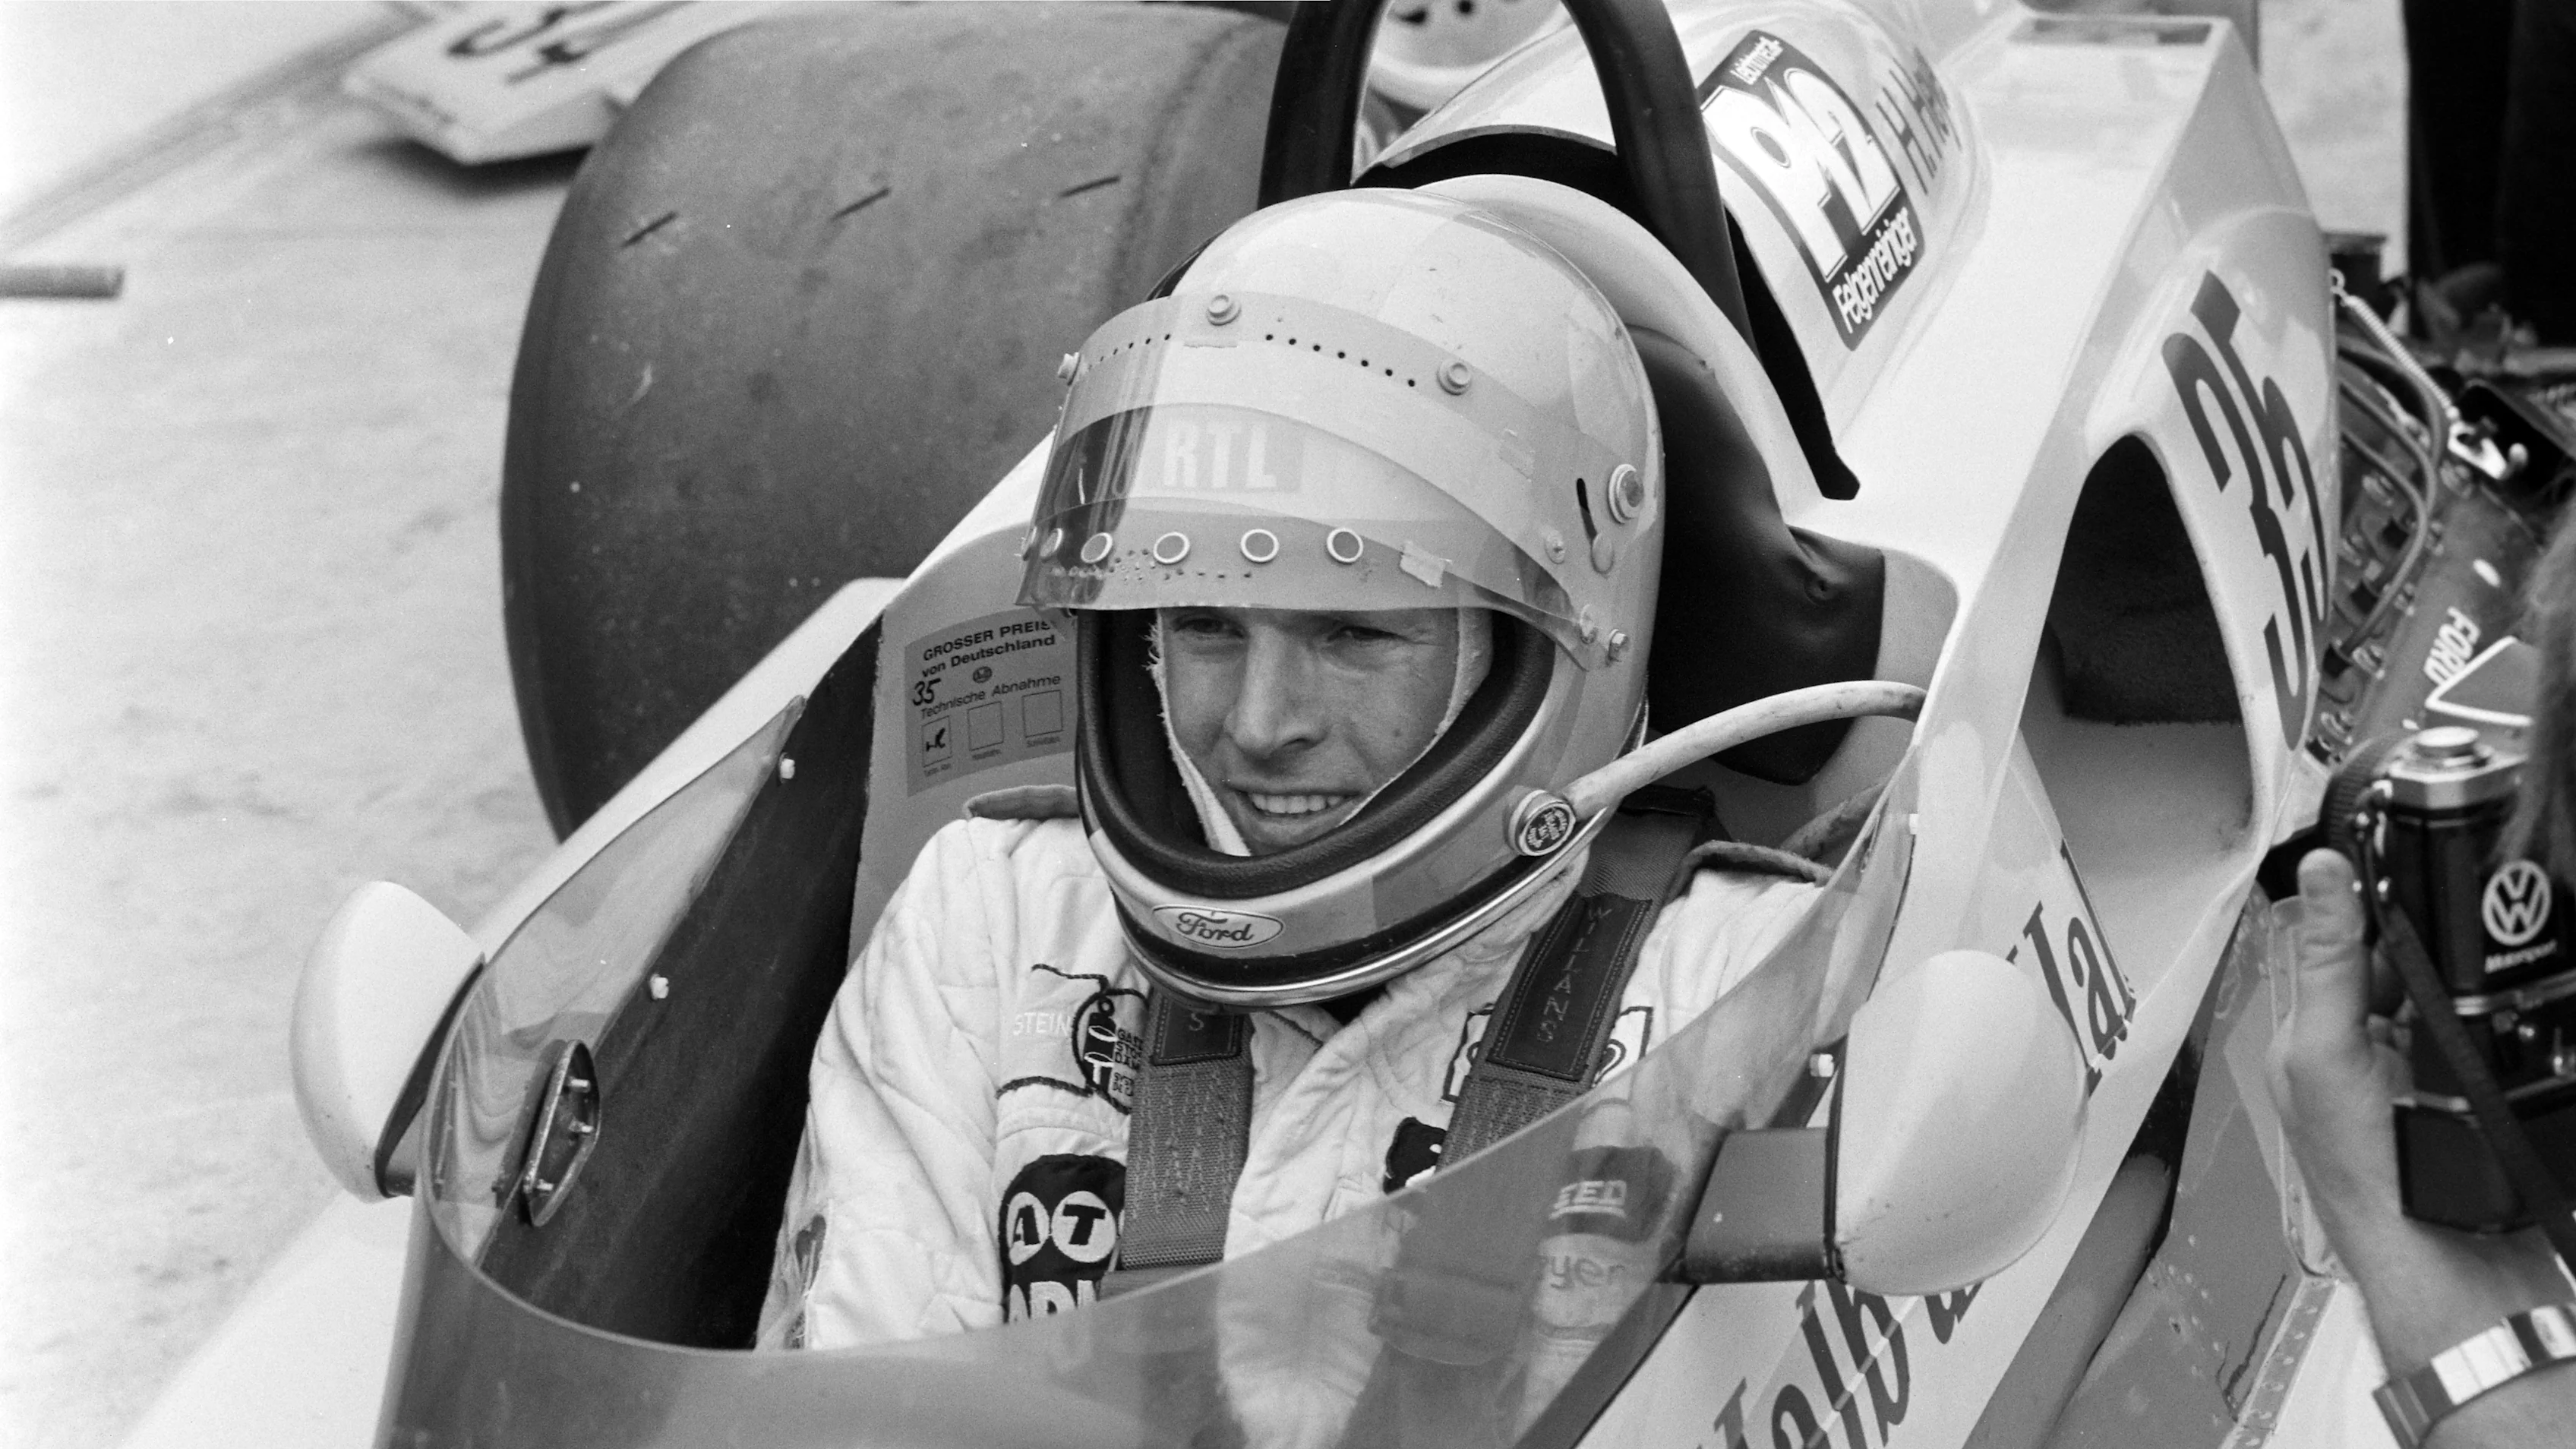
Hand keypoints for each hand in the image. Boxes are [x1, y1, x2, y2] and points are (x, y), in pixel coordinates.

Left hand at [2271, 849, 2573, 1442]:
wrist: (2444, 1256)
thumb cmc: (2364, 1172)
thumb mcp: (2329, 1049)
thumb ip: (2331, 959)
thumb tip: (2322, 869)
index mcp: (2320, 1028)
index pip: (2348, 934)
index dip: (2377, 893)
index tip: (2411, 843)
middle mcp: (2371, 1043)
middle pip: (2412, 956)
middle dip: (2436, 931)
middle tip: (2470, 893)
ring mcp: (2428, 1065)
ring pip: (2457, 987)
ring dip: (2477, 970)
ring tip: (2496, 942)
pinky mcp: (2476, 1086)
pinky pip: (2496, 1029)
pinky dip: (2508, 1013)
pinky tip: (2519, 988)